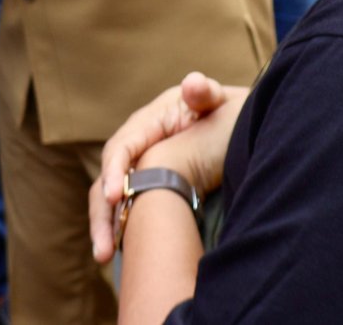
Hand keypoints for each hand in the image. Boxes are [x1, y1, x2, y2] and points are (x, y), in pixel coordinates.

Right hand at [89, 72, 248, 263]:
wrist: (240, 129)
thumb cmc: (232, 117)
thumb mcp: (221, 104)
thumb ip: (203, 93)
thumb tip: (191, 84)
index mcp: (152, 119)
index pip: (122, 146)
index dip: (115, 171)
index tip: (115, 196)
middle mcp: (138, 142)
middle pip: (109, 176)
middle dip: (102, 211)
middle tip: (104, 247)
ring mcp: (139, 165)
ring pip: (110, 197)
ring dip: (105, 226)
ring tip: (104, 258)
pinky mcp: (146, 185)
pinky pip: (125, 207)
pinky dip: (119, 228)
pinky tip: (118, 255)